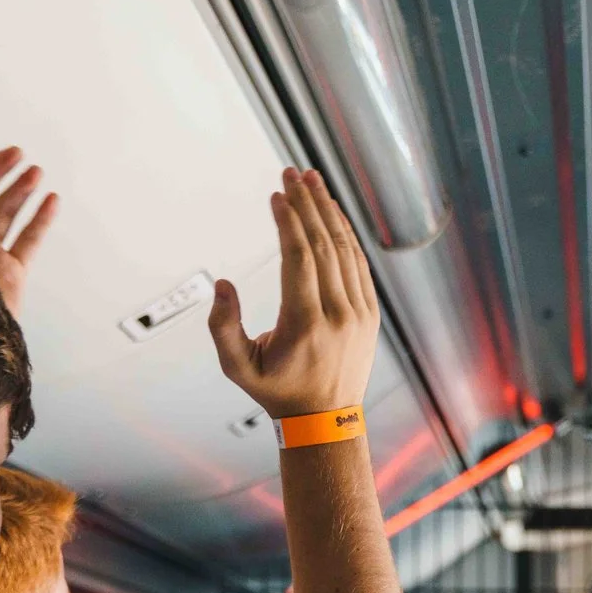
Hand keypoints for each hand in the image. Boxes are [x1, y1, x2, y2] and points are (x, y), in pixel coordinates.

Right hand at [209, 169, 379, 419]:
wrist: (325, 419)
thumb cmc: (276, 391)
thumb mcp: (238, 367)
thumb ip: (222, 326)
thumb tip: (222, 284)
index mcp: (306, 326)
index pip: (300, 260)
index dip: (289, 223)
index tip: (277, 194)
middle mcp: (338, 316)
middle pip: (324, 246)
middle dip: (307, 205)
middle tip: (292, 173)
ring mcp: (359, 315)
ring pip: (345, 251)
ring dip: (328, 212)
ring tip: (311, 181)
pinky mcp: (370, 314)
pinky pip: (358, 265)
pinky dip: (345, 235)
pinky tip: (331, 212)